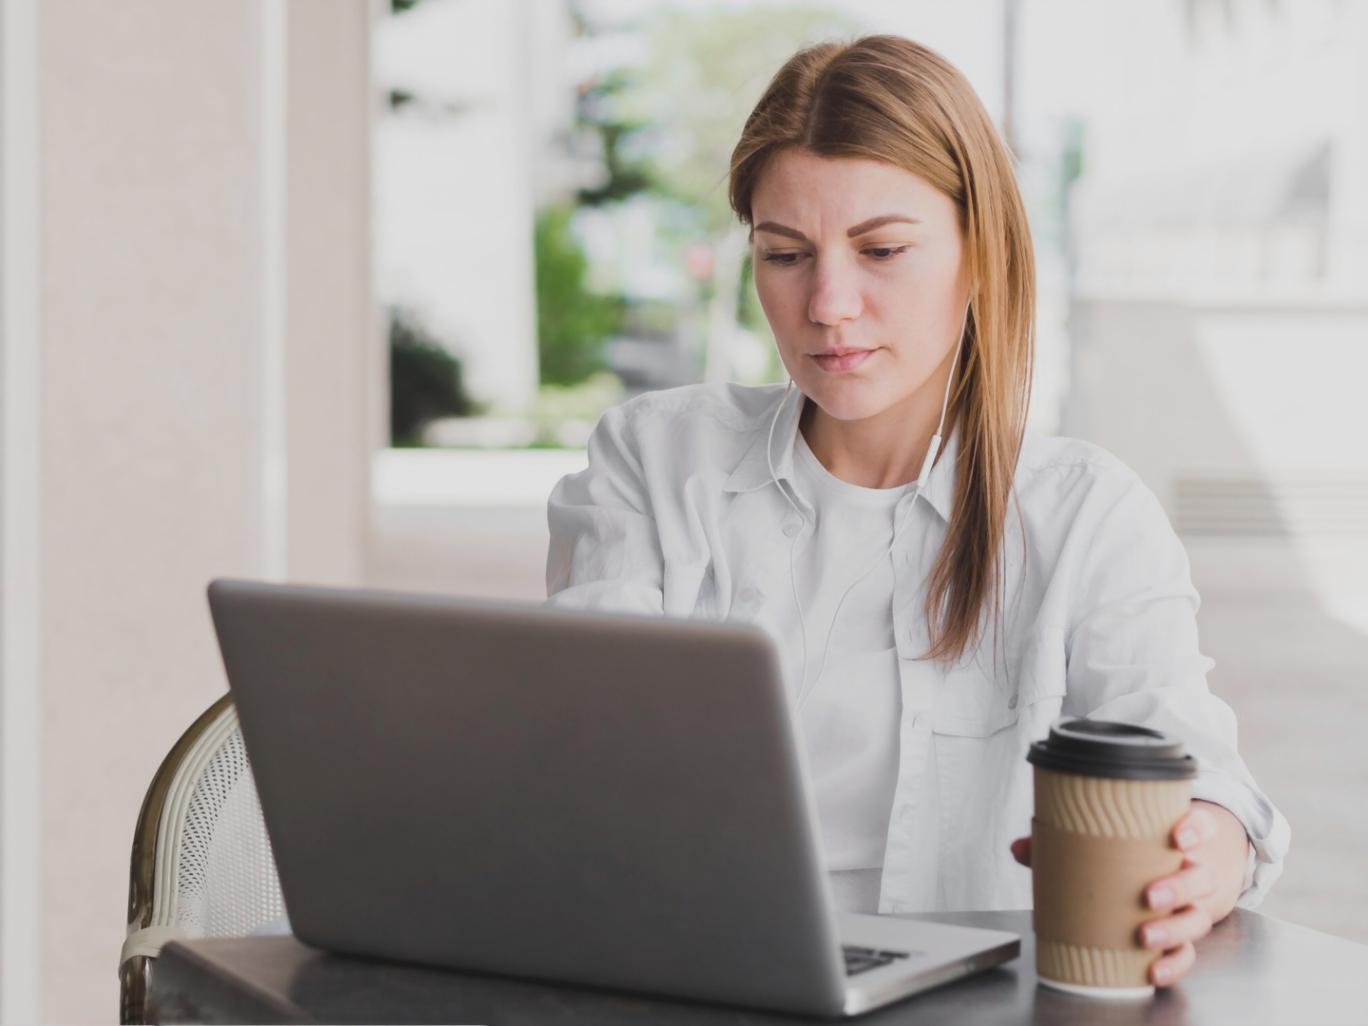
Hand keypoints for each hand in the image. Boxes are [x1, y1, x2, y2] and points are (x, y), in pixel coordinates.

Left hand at [1010, 801, 1245, 988]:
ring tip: (1145, 936)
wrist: (1149, 887)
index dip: (1194, 830)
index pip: (1198, 828)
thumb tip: (1019, 848)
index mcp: (1170, 843)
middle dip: (1178, 887)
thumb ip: (1056, 845)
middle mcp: (1187, 874)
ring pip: (1198, 918)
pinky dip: (1173, 964)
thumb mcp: (1093, 847)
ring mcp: (1188, 908)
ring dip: (1175, 928)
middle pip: (1200, 878)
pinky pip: (1187, 954)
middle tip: (1149, 896)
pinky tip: (1152, 969)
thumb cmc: (1120, 860)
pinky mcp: (1181, 939)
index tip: (1177, 836)